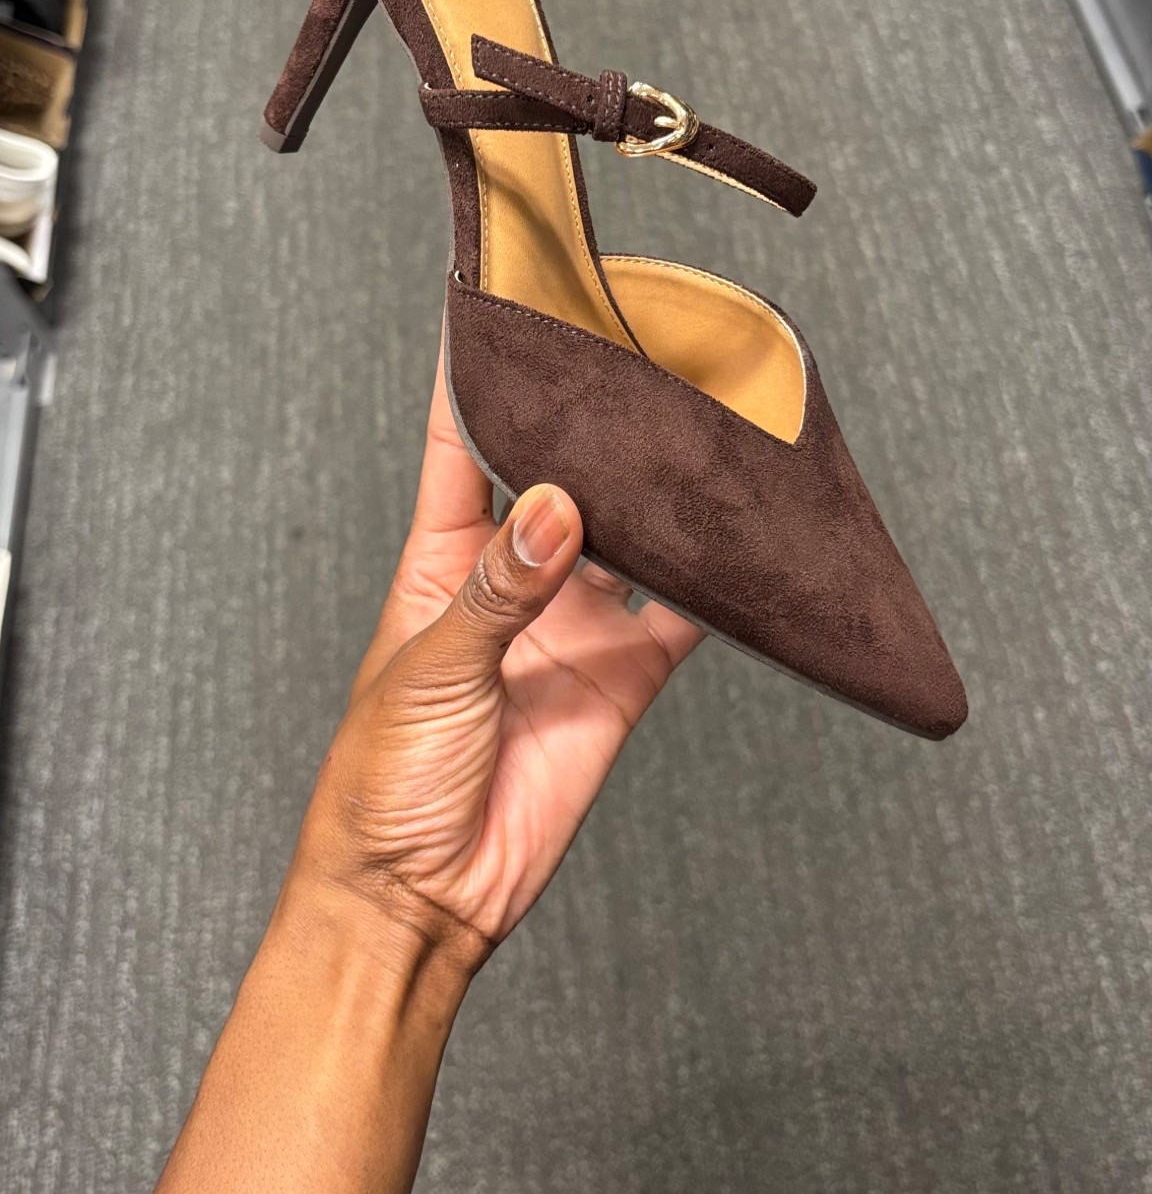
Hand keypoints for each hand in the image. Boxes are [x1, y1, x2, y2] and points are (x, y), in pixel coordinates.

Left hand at [296, 325, 702, 966]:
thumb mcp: (426, 672)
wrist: (423, 900)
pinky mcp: (623, 679)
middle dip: (594, 417)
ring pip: (630, 533)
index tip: (508, 293)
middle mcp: (512, 576)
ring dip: (661, 492)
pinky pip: (680, 615)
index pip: (459, 436)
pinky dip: (714, 581)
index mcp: (440, 555)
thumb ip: (498, 589)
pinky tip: (745, 538)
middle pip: (559, 472)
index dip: (481, 369)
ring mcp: (571, 624)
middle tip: (640, 348)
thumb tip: (558, 506)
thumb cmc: (382, 781)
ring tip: (704, 425)